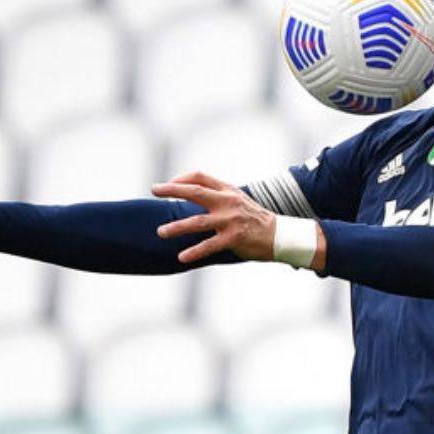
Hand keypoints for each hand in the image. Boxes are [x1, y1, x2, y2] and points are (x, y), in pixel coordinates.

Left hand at [151, 171, 277, 263]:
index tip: (168, 184)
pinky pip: (209, 245)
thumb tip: (193, 194)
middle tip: (154, 190)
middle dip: (172, 190)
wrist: (280, 235)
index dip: (182, 178)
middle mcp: (228, 202)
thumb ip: (218, 196)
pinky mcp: (234, 238)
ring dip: (176, 227)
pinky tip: (181, 257)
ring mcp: (231, 220)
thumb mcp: (238, 200)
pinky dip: (194, 251)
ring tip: (161, 232)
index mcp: (228, 190)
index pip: (201, 177)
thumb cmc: (255, 218)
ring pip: (197, 222)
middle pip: (195, 192)